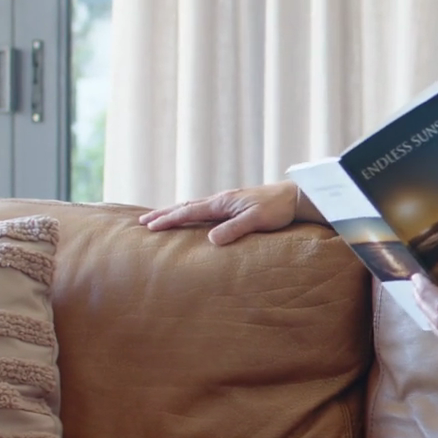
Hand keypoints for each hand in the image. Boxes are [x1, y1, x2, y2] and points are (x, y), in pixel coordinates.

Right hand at [138, 181, 316, 245]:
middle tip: (143, 222)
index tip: (150, 227)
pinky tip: (192, 216)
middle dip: (164, 214)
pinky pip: (206, 208)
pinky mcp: (235, 204)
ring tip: (160, 217)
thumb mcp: (256, 221)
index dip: (169, 220)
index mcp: (222, 203)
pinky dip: (191, 211)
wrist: (294, 197)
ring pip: (194, 205)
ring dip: (176, 211)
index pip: (189, 211)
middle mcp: (221, 200)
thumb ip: (234, 229)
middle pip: (186, 206)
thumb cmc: (277, 209)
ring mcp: (227, 201)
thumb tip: (211, 240)